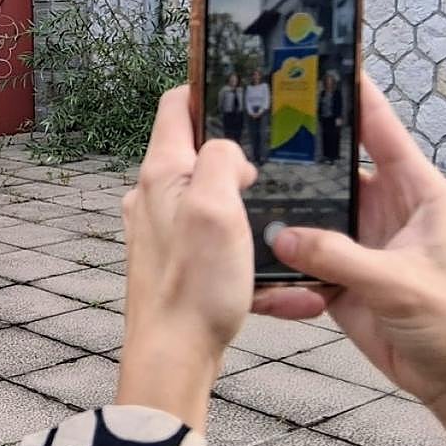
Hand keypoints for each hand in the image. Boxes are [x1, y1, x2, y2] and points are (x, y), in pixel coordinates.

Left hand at [116, 86, 256, 430]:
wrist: (173, 357)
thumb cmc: (194, 284)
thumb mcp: (217, 207)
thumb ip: (223, 161)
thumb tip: (230, 150)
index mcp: (161, 172)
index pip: (175, 107)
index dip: (206, 91)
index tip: (242, 89)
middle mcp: (154, 197)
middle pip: (200, 158)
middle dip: (244, 162)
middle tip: (283, 167)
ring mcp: (162, 232)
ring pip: (219, 210)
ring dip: (257, 224)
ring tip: (292, 241)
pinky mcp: (176, 265)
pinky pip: (223, 254)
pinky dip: (255, 269)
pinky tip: (290, 292)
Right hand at [255, 76, 445, 445]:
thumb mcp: (400, 283)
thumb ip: (340, 256)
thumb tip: (282, 236)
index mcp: (416, 193)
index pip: (381, 131)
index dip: (355, 96)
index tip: (324, 64)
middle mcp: (384, 208)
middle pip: (335, 163)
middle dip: (300, 146)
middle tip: (258, 118)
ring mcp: (359, 239)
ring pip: (311, 206)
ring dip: (284, 200)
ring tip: (241, 177)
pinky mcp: (339, 272)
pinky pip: (300, 251)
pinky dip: (278, 249)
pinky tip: (250, 238)